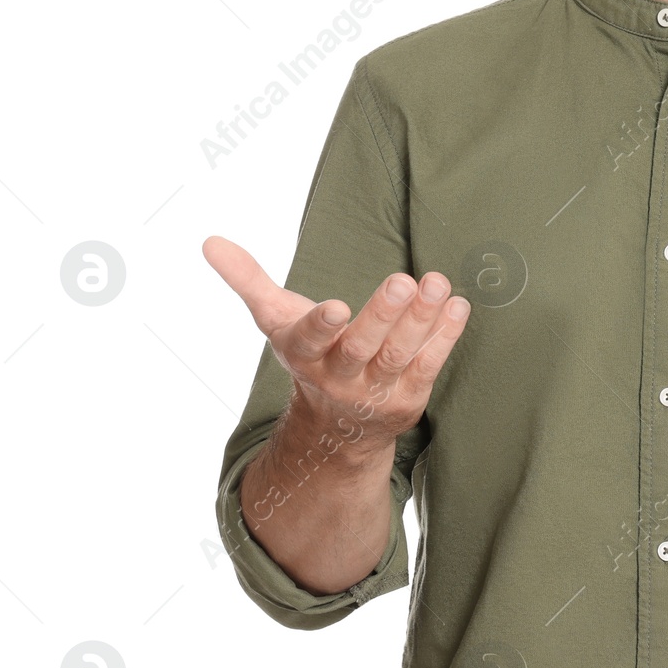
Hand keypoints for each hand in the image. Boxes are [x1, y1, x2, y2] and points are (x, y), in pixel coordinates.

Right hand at [202, 235, 467, 444]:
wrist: (336, 426)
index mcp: (304, 354)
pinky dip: (445, 337)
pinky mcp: (408, 397)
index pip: (310, 341)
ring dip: (421, 320)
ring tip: (437, 283)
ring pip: (400, 356)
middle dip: (383, 315)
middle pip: (363, 348)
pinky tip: (457, 306)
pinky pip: (429, 366)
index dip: (322, 325)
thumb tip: (209, 241)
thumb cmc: (309, 353)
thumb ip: (247, 280)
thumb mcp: (275, 319)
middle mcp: (339, 376)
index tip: (338, 307)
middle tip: (402, 280)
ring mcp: (376, 391)